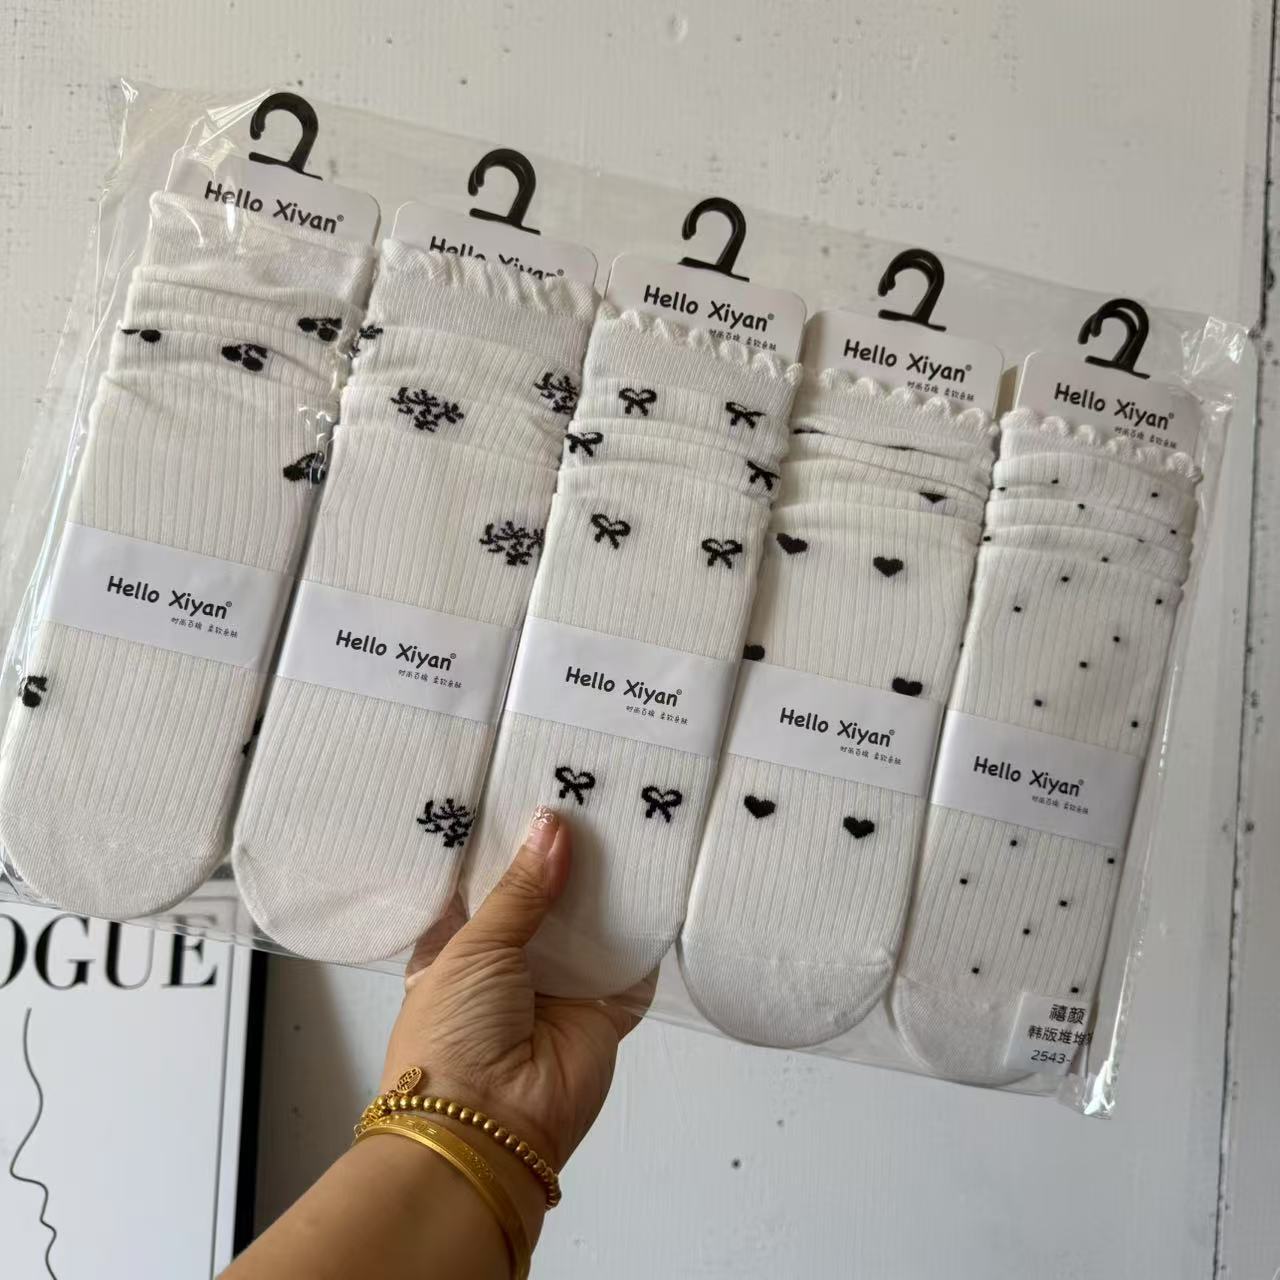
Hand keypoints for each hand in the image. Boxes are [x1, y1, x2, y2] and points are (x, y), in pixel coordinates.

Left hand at [381, 807, 651, 1230]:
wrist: (487, 1128)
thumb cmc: (453, 1033)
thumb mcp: (473, 945)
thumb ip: (519, 888)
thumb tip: (552, 825)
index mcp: (461, 946)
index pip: (488, 883)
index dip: (510, 841)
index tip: (533, 787)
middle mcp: (512, 963)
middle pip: (546, 898)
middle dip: (566, 856)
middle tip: (593, 790)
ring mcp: (561, 988)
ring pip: (591, 925)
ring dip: (609, 886)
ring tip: (631, 818)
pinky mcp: (605, 1011)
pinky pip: (632, 963)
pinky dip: (647, 929)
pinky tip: (662, 878)